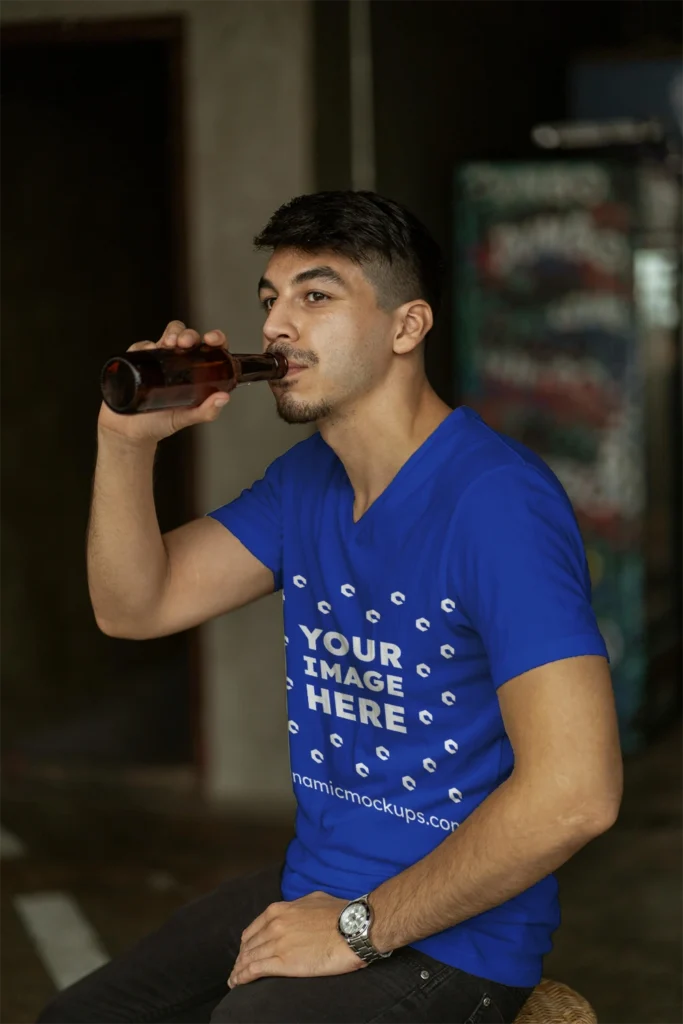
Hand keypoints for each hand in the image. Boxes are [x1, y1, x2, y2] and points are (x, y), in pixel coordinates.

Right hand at [98, 320, 230, 444]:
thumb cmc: (160, 423)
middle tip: (187, 344)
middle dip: (189, 334)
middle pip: (187, 336)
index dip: (215, 338)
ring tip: (170, 344)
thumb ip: (206, 411)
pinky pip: (142, 346)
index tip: (212, 340)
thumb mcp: (186, 418)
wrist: (130, 431)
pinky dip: (146, 345)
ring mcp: (158, 360)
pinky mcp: (138, 360)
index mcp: (195, 372)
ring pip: (168, 335)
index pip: (209, 348)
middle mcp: (178, 362)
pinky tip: (149, 351)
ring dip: (172, 333)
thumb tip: (223, 398)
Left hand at [228, 891, 364, 988]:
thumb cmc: (340, 913)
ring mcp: (277, 943)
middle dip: (241, 958)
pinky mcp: (283, 962)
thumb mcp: (314, 900)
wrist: (353, 927)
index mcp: (280, 910)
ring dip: (239, 970)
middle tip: (238, 969)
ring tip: (234, 980)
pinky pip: (255, 970)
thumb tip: (297, 911)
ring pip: (249, 958)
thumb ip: (298, 907)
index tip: (246, 952)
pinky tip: (238, 983)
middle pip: (249, 945)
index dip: (248, 943)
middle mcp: (274, 925)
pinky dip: (243, 977)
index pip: (254, 929)